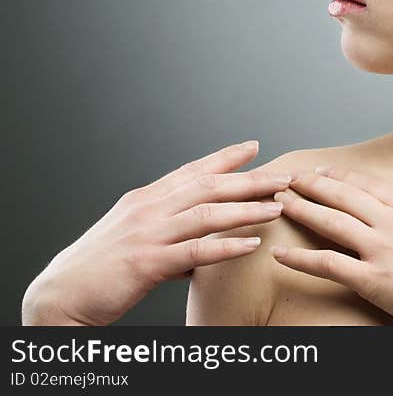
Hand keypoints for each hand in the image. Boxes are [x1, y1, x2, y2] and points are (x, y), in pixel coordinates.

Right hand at [21, 140, 293, 325]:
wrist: (60, 296)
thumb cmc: (99, 269)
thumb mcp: (137, 239)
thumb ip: (170, 234)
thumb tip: (200, 247)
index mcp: (146, 198)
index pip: (193, 170)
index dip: (225, 157)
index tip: (254, 146)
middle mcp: (149, 208)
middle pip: (208, 185)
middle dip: (250, 179)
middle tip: (283, 175)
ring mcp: (149, 234)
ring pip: (207, 213)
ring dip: (247, 208)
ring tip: (278, 205)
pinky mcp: (147, 263)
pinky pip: (195, 251)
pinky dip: (226, 246)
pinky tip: (251, 244)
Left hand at [270, 131, 392, 324]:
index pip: (370, 185)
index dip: (343, 177)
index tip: (323, 171)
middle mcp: (391, 222)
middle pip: (343, 197)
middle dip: (313, 185)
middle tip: (288, 178)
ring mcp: (378, 250)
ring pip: (330, 223)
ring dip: (301, 210)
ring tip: (277, 201)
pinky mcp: (370, 281)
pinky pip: (327, 265)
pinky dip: (301, 258)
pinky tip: (280, 252)